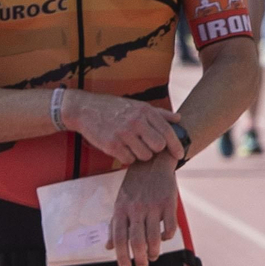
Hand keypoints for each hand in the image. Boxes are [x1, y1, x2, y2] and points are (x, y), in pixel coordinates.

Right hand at [62, 90, 183, 165]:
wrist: (85, 109)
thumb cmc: (115, 108)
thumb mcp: (138, 105)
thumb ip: (159, 114)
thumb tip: (179, 119)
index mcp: (145, 111)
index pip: (167, 131)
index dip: (176, 145)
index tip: (180, 155)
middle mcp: (136, 121)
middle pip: (158, 146)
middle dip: (155, 150)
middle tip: (147, 146)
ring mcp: (123, 134)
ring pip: (144, 155)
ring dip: (141, 154)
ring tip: (132, 146)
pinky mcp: (111, 145)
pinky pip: (128, 160)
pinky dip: (127, 157)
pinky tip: (122, 149)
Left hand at [107, 157, 177, 265]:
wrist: (153, 162)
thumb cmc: (135, 185)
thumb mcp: (120, 202)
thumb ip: (115, 225)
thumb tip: (109, 247)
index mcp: (121, 209)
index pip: (119, 239)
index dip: (121, 257)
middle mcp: (136, 209)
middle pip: (137, 241)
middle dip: (139, 259)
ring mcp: (153, 206)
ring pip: (154, 238)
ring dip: (154, 252)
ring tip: (153, 256)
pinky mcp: (168, 203)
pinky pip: (170, 228)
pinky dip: (167, 237)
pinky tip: (163, 238)